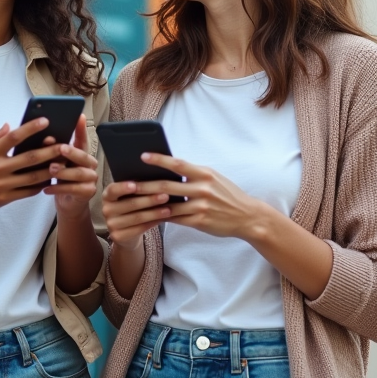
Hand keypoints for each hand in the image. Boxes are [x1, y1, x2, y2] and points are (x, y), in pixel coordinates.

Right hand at [0, 118, 66, 217]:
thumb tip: (10, 125)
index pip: (14, 137)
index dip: (31, 128)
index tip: (45, 121)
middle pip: (29, 158)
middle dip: (50, 151)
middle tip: (64, 145)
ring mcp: (2, 184)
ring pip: (33, 176)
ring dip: (50, 170)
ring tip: (64, 164)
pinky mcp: (5, 198)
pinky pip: (27, 191)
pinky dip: (40, 186)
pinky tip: (50, 180)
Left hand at [44, 114, 99, 220]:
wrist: (68, 203)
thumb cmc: (61, 179)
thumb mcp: (57, 163)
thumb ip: (53, 152)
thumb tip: (45, 138)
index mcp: (82, 154)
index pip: (83, 139)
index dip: (81, 128)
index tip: (79, 116)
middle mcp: (90, 164)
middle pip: (83, 156)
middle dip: (71, 152)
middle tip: (60, 148)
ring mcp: (91, 179)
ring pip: (79, 173)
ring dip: (64, 171)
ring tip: (51, 169)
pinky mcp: (88, 193)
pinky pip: (74, 189)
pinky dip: (59, 189)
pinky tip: (46, 188)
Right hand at [102, 179, 172, 252]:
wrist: (126, 232)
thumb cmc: (132, 207)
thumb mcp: (130, 196)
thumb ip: (137, 188)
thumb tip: (156, 179)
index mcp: (108, 195)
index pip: (113, 190)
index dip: (123, 187)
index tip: (135, 185)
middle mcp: (106, 209)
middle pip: (130, 204)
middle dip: (149, 199)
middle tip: (165, 196)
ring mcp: (111, 224)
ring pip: (137, 217)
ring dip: (154, 213)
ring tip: (168, 209)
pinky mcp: (117, 236)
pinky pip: (139, 229)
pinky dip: (153, 223)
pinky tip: (163, 219)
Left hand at [130, 152, 278, 243]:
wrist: (248, 217)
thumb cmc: (227, 195)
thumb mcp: (213, 178)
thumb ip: (194, 174)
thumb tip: (170, 168)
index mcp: (204, 173)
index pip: (177, 163)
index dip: (159, 159)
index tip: (142, 156)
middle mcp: (202, 188)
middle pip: (166, 185)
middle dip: (145, 184)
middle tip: (128, 183)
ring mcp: (201, 206)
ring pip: (168, 205)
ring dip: (149, 204)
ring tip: (133, 201)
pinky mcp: (200, 222)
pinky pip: (176, 219)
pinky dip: (162, 217)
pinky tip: (150, 215)